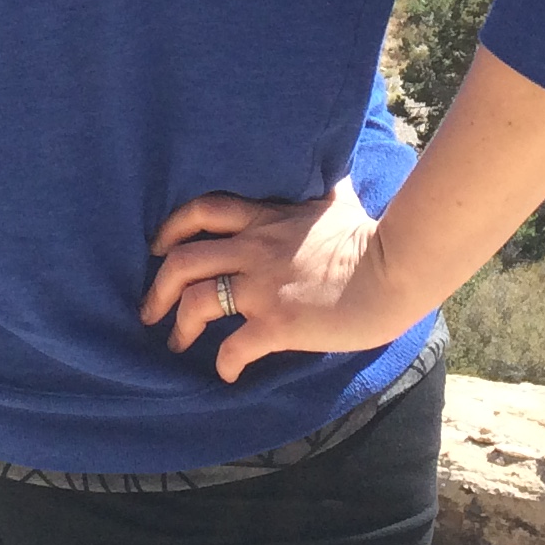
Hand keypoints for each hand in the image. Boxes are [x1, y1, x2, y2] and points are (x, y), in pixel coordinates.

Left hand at [140, 180, 412, 381]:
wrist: (393, 270)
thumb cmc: (372, 236)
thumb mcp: (339, 201)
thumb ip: (324, 189)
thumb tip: (334, 169)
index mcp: (265, 219)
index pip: (202, 210)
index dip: (171, 229)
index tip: (158, 248)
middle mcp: (254, 249)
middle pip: (182, 260)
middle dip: (158, 287)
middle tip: (151, 310)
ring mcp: (263, 286)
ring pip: (196, 302)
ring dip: (179, 327)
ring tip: (177, 344)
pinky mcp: (278, 322)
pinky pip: (235, 347)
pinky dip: (225, 364)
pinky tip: (228, 375)